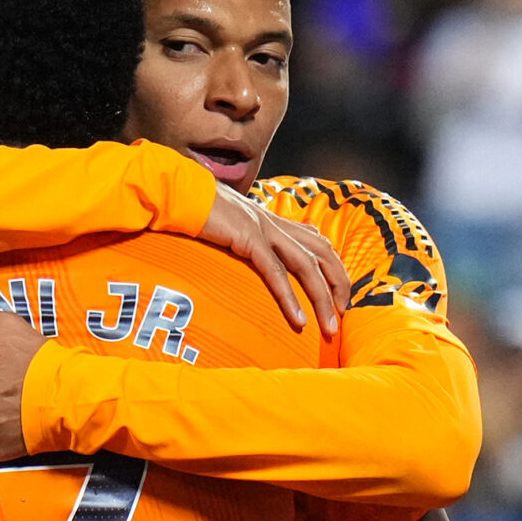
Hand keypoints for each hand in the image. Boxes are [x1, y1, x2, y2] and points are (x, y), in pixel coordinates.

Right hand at [197, 185, 349, 335]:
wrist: (177, 194)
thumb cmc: (195, 211)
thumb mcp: (226, 225)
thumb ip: (242, 237)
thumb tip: (243, 253)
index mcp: (270, 219)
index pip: (316, 240)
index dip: (332, 266)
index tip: (337, 292)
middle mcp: (274, 222)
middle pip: (322, 252)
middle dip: (339, 283)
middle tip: (344, 312)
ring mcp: (263, 229)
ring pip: (307, 265)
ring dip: (322, 298)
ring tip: (329, 326)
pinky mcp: (249, 238)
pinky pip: (276, 273)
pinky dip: (290, 299)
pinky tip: (299, 320)